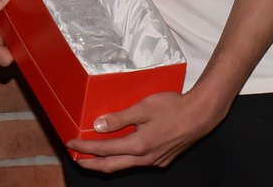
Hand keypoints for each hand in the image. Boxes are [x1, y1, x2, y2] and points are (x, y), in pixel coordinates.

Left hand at [64, 90, 221, 172]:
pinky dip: (125, 158)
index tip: (71, 143)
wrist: (201, 115)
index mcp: (138, 145)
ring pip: (125, 165)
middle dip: (91, 163)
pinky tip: (123, 149)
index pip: (104, 149)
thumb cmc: (174, 107)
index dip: (85, 147)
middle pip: (111, 166)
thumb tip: (98, 126)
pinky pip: (139, 162)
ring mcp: (155, 161)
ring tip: (94, 154)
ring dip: (108, 161)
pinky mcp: (163, 159)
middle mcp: (145, 158)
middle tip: (76, 157)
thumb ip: (119, 118)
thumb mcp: (143, 107)